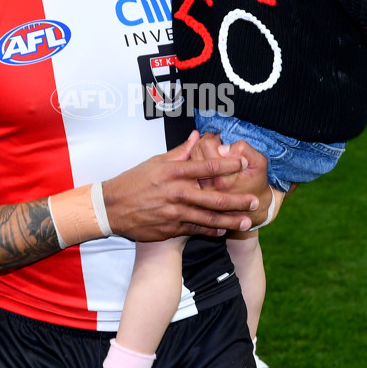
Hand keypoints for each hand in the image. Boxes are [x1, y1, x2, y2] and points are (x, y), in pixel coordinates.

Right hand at [103, 131, 260, 240]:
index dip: (229, 164)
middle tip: (255, 201)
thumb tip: (199, 136)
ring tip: (247, 221)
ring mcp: (174, 213)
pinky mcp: (170, 229)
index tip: (244, 163)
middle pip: (214, 197)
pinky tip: (224, 229)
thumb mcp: (155, 161)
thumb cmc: (133, 182)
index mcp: (174, 172)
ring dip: (231, 220)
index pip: (208, 166)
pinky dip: (211, 230)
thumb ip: (181, 151)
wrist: (111, 208)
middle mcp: (177, 193)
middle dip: (238, 200)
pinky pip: (196, 230)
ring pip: (209, 218)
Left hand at [191, 133, 281, 228]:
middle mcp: (207, 186)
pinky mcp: (197, 193)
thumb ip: (243, 150)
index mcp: (222, 179)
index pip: (205, 145)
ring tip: (212, 151)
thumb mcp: (259, 163)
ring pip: (190, 159)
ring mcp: (200, 190)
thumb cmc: (256, 182)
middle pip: (195, 150)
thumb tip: (223, 146)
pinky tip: (207, 161)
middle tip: (216, 143)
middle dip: (205, 142)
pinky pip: (190, 169)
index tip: (222, 140)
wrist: (254, 207)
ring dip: (199, 151)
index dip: (214, 138)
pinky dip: (196, 161)